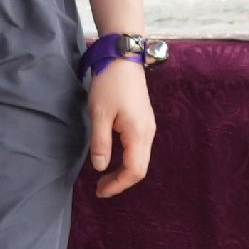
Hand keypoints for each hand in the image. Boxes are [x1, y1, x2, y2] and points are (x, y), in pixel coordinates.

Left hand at [84, 60, 157, 197]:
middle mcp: (148, 134)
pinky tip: (114, 159)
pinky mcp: (145, 122)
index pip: (134, 171)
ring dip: (124, 172)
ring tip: (105, 178)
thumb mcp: (99, 113)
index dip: (118, 185)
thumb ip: (100, 142)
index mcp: (138, 134)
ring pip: (141, 160)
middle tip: (100, 188)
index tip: (99, 191)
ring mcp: (148, 128)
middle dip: (121, 182)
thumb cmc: (110, 84)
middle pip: (140, 169)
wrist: (124, 58)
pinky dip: (127, 161)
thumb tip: (101, 167)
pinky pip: (139, 150)